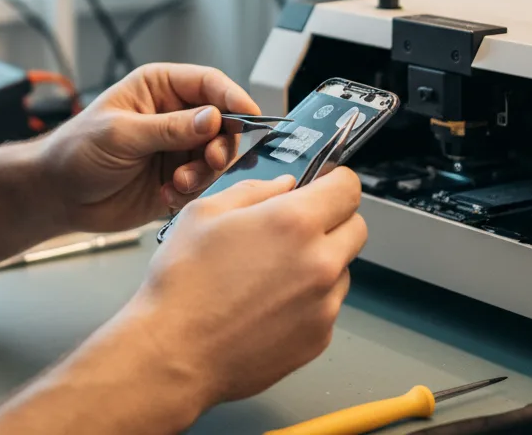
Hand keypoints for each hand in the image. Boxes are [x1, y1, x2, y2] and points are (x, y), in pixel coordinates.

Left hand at [38, 64, 260, 232]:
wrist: (58, 194)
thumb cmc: (77, 150)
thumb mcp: (122, 134)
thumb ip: (169, 128)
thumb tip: (213, 118)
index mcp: (159, 88)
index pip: (208, 84)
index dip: (233, 97)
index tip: (251, 115)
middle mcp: (173, 115)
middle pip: (223, 122)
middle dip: (222, 143)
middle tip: (211, 160)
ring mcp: (177, 148)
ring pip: (217, 156)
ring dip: (204, 171)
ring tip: (179, 182)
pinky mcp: (177, 179)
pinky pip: (205, 184)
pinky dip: (193, 192)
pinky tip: (167, 194)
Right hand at [126, 168, 366, 413]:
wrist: (175, 351)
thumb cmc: (183, 282)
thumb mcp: (205, 212)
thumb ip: (254, 190)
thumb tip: (284, 185)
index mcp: (294, 222)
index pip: (349, 188)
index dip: (336, 179)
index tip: (324, 183)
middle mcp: (319, 262)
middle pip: (357, 227)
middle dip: (333, 218)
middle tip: (296, 224)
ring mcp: (324, 305)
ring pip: (342, 268)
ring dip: (320, 260)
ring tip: (271, 270)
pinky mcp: (318, 338)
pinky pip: (327, 305)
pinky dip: (309, 297)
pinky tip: (267, 301)